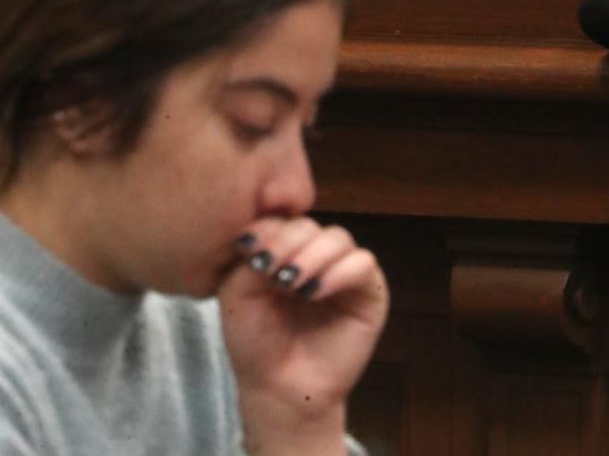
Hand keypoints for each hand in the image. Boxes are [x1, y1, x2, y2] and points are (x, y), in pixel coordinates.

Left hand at [218, 216, 387, 455]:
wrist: (278, 389)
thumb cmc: (255, 341)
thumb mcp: (238, 294)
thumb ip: (250, 257)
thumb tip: (265, 234)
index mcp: (284, 248)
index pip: (281, 219)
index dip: (267, 228)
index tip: (248, 249)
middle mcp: (315, 253)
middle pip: (308, 224)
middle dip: (288, 242)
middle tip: (271, 270)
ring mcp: (343, 269)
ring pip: (338, 238)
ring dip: (313, 256)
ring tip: (292, 284)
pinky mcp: (369, 291)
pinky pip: (363, 263)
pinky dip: (339, 272)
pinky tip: (315, 292)